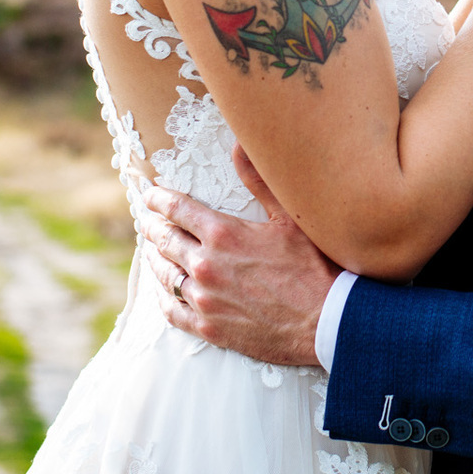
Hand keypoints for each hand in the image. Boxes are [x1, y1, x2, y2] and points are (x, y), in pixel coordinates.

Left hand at [138, 181, 338, 365]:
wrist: (325, 322)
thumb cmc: (313, 267)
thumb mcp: (289, 218)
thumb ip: (259, 182)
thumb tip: (240, 146)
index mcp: (223, 234)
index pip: (177, 209)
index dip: (159, 199)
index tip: (150, 195)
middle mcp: (205, 265)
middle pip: (165, 240)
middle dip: (153, 227)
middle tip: (147, 221)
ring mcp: (204, 299)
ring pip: (165, 275)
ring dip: (155, 259)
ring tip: (152, 251)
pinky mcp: (208, 327)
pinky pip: (172, 310)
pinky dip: (164, 297)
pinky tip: (163, 291)